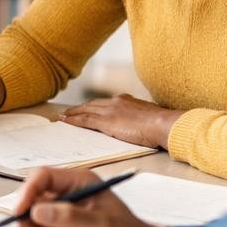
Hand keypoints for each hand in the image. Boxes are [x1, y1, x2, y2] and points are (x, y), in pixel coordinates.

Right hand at [13, 166, 184, 226]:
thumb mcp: (102, 226)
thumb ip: (69, 217)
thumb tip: (36, 210)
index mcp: (79, 184)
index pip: (43, 178)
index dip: (27, 192)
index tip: (19, 212)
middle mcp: (66, 198)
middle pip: (30, 203)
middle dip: (27, 225)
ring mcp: (61, 218)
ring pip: (30, 225)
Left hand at [59, 94, 179, 148]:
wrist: (163, 124)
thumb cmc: (162, 125)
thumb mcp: (149, 117)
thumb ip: (140, 118)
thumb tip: (139, 124)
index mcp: (127, 101)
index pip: (106, 103)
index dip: (94, 106)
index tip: (87, 108)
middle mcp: (116, 102)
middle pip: (92, 104)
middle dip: (79, 108)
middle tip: (68, 111)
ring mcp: (110, 111)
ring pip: (85, 110)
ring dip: (72, 113)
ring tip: (63, 116)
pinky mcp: (106, 121)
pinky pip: (85, 120)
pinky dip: (73, 120)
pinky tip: (65, 121)